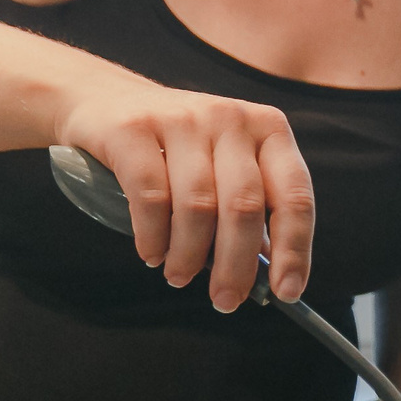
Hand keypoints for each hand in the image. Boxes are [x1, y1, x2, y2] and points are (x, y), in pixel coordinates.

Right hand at [54, 84, 316, 309]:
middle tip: (225, 300)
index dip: (295, 249)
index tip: (287, 292)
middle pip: (245, 206)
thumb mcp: (225, 165)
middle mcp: (231, 119)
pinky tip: (152, 254)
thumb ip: (251, 209)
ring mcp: (183, 118)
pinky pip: (150, 195)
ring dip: (189, 255)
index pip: (294, 196)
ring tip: (178, 276)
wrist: (106, 100)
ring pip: (198, 206)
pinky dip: (153, 236)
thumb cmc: (178, 149)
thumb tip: (270, 275)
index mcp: (269, 130)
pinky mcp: (134, 128)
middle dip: (236, 265)